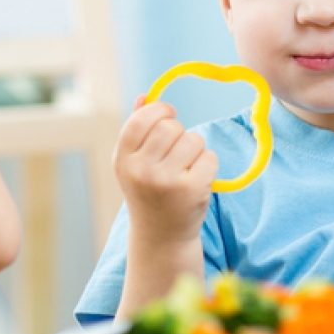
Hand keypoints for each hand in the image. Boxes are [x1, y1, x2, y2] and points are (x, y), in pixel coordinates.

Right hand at [113, 96, 217, 247]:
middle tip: (177, 149)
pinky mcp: (192, 190)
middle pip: (170, 127)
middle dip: (179, 131)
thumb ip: (136, 129)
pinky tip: (197, 179)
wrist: (161, 236)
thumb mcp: (133, 163)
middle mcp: (141, 171)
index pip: (140, 119)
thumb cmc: (148, 192)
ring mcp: (167, 181)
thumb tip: (145, 96)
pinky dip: (208, 164)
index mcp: (123, 160)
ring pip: (193, 140)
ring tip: (186, 167)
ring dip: (195, 149)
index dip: (158, 110)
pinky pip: (209, 157)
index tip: (168, 114)